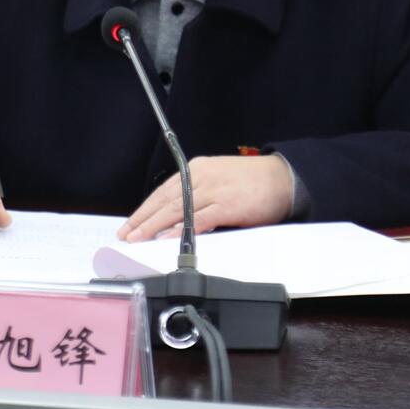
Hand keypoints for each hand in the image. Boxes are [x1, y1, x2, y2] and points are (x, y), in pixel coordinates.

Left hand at [116, 154, 292, 242]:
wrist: (283, 178)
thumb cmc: (252, 181)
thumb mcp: (219, 180)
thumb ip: (198, 195)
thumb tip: (176, 217)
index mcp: (197, 169)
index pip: (163, 191)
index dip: (144, 209)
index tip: (130, 224)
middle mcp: (201, 177)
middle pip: (165, 200)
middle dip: (143, 219)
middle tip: (126, 235)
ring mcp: (214, 190)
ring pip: (177, 210)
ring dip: (154, 226)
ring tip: (138, 238)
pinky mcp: (227, 205)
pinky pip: (199, 219)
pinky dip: (182, 229)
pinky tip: (168, 237)